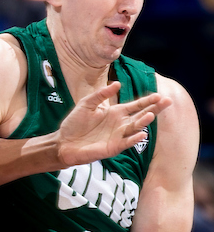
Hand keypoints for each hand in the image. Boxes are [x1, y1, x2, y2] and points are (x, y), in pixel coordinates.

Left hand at [56, 82, 170, 166]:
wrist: (64, 142)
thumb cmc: (74, 123)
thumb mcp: (86, 103)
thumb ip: (101, 94)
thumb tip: (117, 84)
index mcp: (116, 112)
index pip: (137, 105)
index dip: (148, 100)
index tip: (160, 95)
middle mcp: (121, 123)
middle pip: (142, 115)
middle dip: (155, 108)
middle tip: (167, 101)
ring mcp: (118, 136)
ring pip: (136, 128)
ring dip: (144, 122)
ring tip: (152, 114)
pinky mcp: (113, 148)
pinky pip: (126, 142)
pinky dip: (134, 139)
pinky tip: (142, 134)